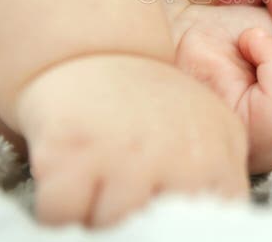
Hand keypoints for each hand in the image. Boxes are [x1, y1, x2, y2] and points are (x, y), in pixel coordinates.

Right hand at [15, 55, 247, 226]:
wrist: (92, 49)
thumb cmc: (148, 101)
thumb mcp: (207, 129)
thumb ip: (217, 178)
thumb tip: (210, 226)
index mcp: (215, 155)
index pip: (215, 223)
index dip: (185, 227)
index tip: (166, 216)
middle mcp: (178, 156)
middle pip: (158, 232)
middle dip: (136, 226)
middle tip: (125, 197)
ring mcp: (126, 155)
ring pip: (109, 228)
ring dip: (93, 216)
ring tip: (95, 183)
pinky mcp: (73, 154)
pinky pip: (60, 216)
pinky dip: (55, 209)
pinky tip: (65, 181)